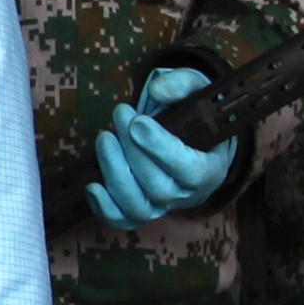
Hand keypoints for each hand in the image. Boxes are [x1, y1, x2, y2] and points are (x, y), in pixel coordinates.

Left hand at [85, 67, 238, 227]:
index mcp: (211, 168)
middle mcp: (189, 194)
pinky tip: (92, 184)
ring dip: (115, 173)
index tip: (138, 121)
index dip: (161, 149)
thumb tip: (157, 91)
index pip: (189, 171)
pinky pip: (122, 220)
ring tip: (104, 138)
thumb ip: (182, 84)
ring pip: (138, 207)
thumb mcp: (199, 89)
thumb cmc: (196, 112)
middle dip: (132, 151)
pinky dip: (104, 208)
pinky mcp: (143, 210)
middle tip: (120, 114)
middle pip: (158, 187)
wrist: (193, 138)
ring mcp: (164, 206)